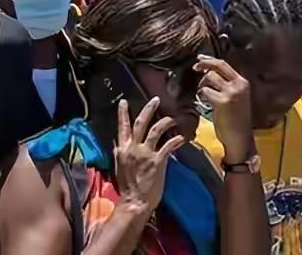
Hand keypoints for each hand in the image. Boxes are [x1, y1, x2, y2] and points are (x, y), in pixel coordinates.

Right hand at [114, 97, 185, 214]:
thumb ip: (121, 152)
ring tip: (173, 119)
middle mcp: (133, 148)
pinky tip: (181, 138)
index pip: (122, 127)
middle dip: (148, 110)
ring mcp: (146, 153)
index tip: (124, 102)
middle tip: (156, 99)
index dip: (123, 114)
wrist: (134, 202)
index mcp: (122, 149)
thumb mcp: (119, 166)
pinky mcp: (158, 160)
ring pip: (156, 130)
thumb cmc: (127, 187)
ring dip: (165, 122)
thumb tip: (120, 142)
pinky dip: (176, 139)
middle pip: (140, 123)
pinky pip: (168, 145)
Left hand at [195, 56, 253, 162]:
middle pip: (217, 66)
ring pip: (210, 78)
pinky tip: (205, 103)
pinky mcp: (222, 102)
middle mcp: (238, 85)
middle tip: (195, 67)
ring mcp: (231, 92)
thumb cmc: (236, 120)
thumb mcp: (236, 98)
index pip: (225, 64)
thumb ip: (226, 85)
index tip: (200, 58)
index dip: (211, 60)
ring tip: (203, 94)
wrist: (240, 138)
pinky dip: (202, 95)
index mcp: (242, 83)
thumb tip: (209, 73)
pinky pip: (205, 91)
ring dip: (202, 84)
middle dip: (204, 64)